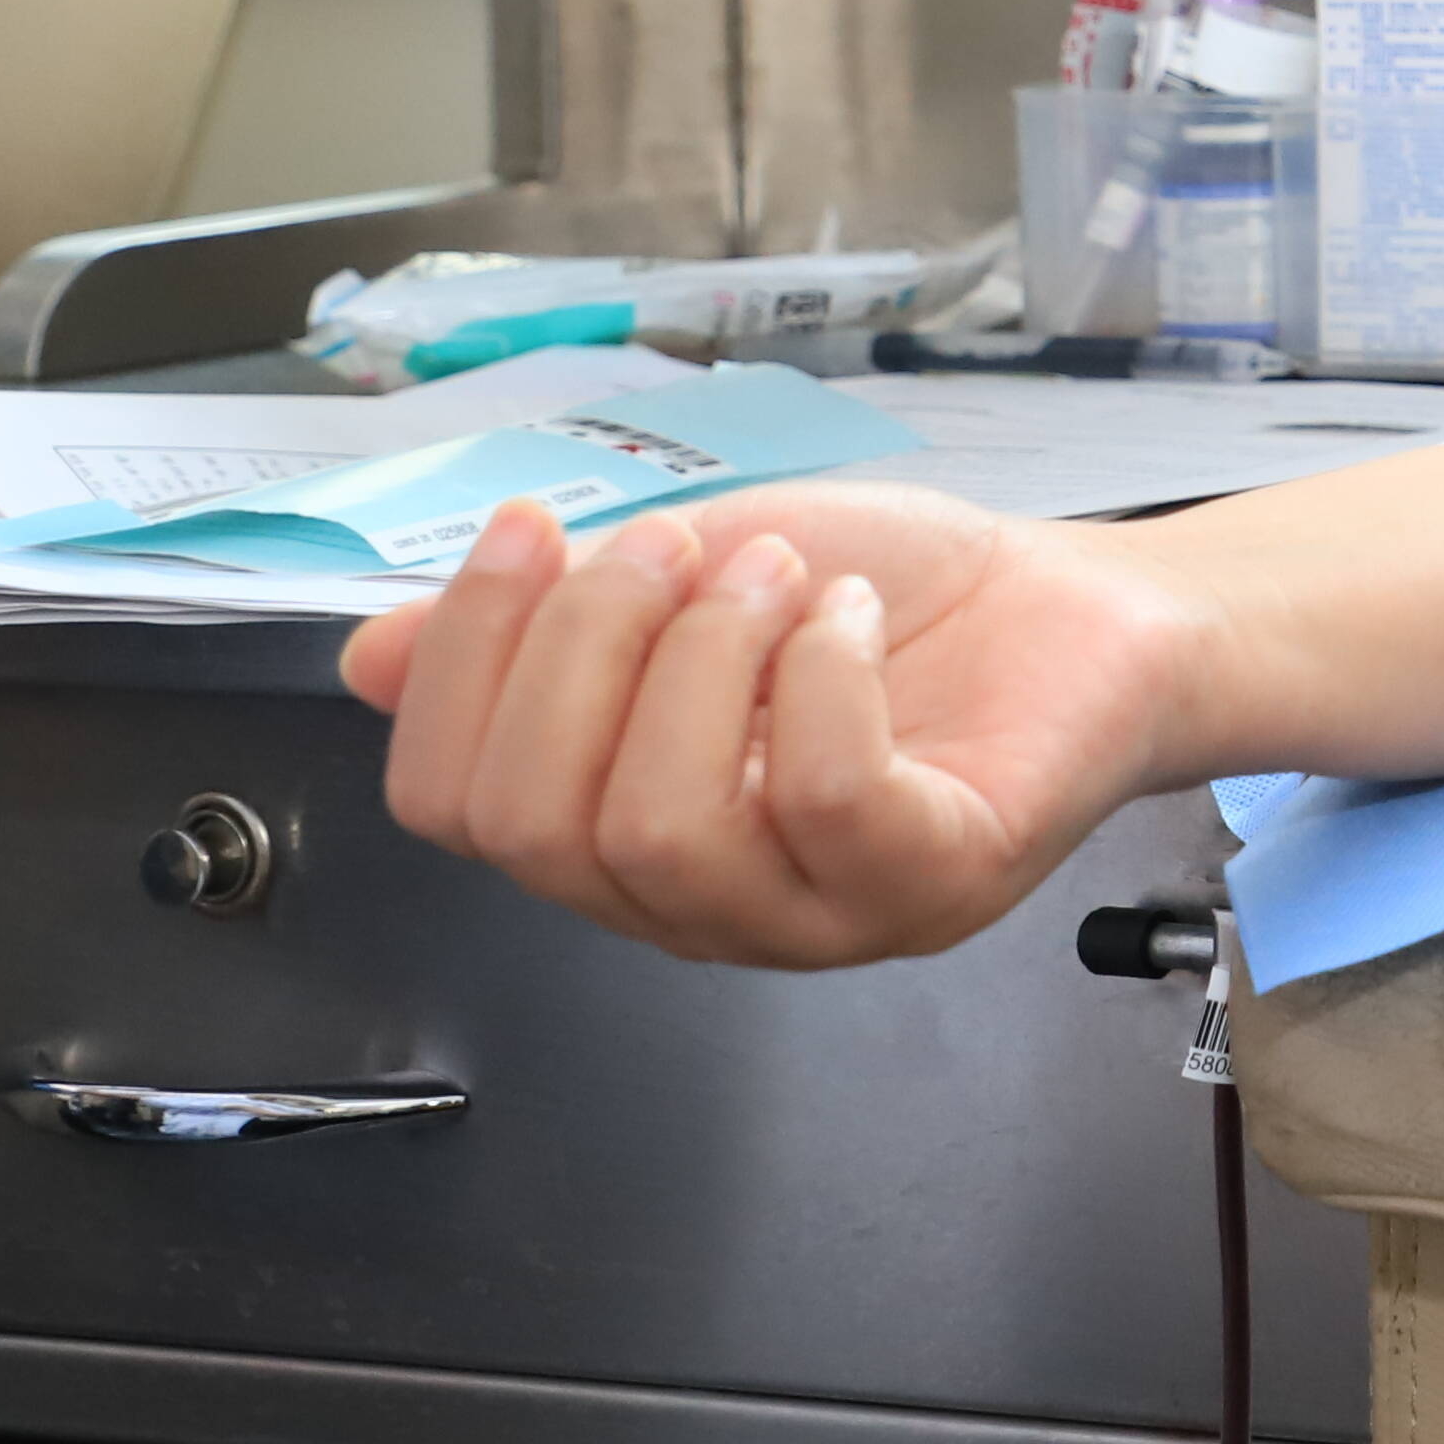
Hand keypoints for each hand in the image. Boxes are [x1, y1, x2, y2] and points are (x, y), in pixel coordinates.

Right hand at [338, 483, 1209, 967]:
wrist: (1077, 604)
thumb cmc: (886, 602)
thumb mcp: (689, 580)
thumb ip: (543, 621)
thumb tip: (365, 653)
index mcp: (614, 834)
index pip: (449, 807)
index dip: (460, 663)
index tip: (528, 528)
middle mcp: (698, 903)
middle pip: (534, 829)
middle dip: (585, 647)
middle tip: (681, 545)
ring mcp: (815, 915)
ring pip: (659, 830)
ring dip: (703, 658)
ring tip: (780, 577)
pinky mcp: (931, 883)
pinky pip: (821, 804)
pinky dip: (819, 679)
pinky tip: (850, 617)